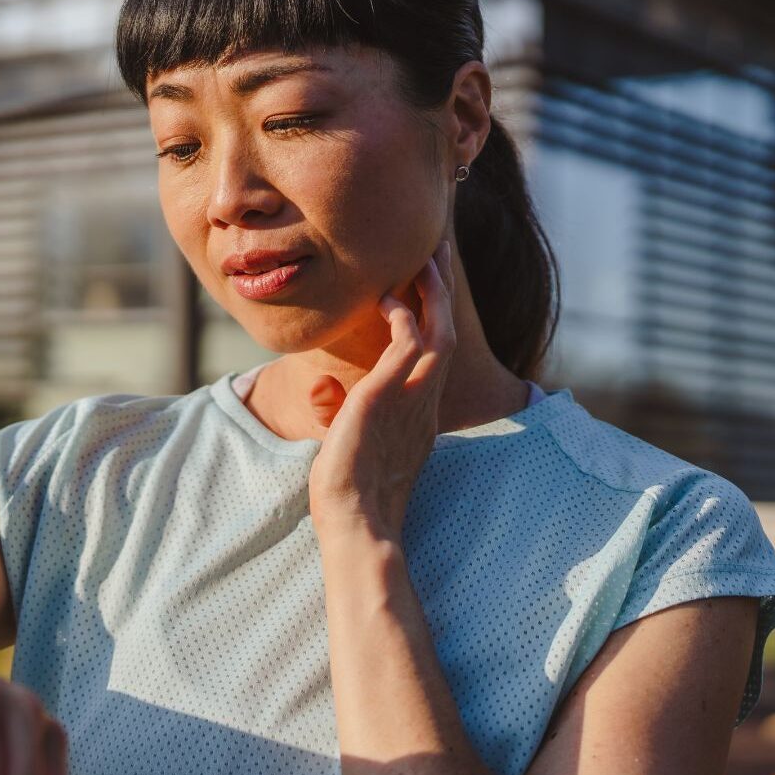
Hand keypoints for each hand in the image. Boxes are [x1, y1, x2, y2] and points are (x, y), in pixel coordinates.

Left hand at [306, 236, 457, 542]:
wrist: (355, 521)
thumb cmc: (348, 495)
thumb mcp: (355, 446)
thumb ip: (350, 415)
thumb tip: (328, 392)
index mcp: (420, 418)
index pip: (435, 358)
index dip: (434, 321)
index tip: (426, 293)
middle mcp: (425, 405)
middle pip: (446, 335)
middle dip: (444, 294)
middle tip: (439, 253)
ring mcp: (413, 399)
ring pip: (439, 331)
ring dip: (434, 292)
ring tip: (425, 256)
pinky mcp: (390, 394)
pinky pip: (409, 341)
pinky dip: (403, 315)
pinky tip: (387, 296)